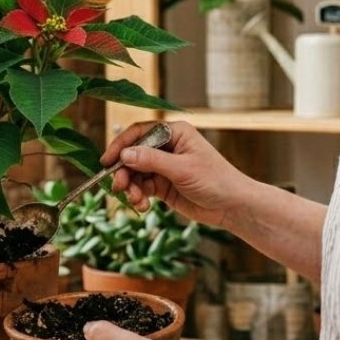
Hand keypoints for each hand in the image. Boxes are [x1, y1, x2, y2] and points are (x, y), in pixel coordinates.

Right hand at [103, 121, 247, 227]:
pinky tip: (143, 206)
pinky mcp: (163, 185)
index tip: (107, 161)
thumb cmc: (215, 180)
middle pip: (133, 154)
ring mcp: (164, 166)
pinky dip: (138, 196)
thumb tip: (124, 155)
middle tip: (118, 187)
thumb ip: (151, 160)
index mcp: (174, 133)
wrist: (233, 206)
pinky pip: (142, 187)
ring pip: (135, 173)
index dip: (121, 145)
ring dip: (131, 187)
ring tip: (135, 201)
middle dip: (124, 172)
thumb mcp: (182, 169)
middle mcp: (167, 147)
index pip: (139, 133)